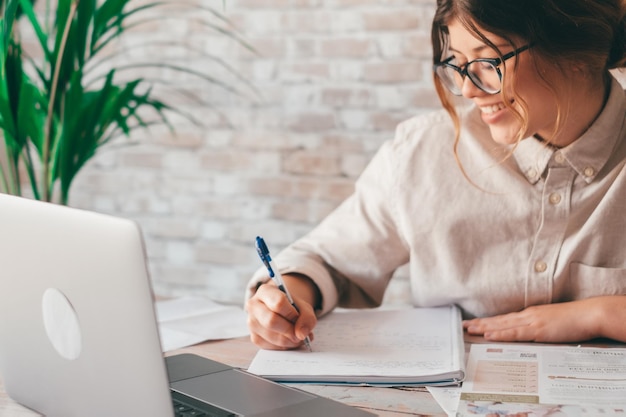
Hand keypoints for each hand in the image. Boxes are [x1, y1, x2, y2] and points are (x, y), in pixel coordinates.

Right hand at [245, 275, 317, 349]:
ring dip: (289, 341)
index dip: (291, 314)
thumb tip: (301, 335)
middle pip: (271, 321)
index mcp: (265, 291)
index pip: (278, 303)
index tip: (298, 318)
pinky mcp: (254, 337)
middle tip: (301, 335)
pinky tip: (289, 341)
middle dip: (290, 331)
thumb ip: (307, 318)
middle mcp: (254, 305)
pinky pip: (270, 346)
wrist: (281, 310)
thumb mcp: (303, 306)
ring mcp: (251, 322)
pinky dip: (283, 347)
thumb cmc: (291, 306)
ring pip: (271, 336)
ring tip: (298, 338)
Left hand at [463, 299, 603, 342]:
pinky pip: (515, 333)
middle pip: (499, 320)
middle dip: (480, 323)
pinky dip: (500, 334)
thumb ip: (539, 326)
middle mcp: (527, 315)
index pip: (504, 319)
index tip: (474, 323)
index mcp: (530, 314)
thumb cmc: (574, 319)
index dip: (488, 321)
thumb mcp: (551, 321)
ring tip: (469, 329)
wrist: (589, 314)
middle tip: (463, 325)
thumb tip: (530, 332)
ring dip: (484, 328)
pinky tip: (488, 335)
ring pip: (502, 325)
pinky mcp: (538, 329)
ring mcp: (531, 321)